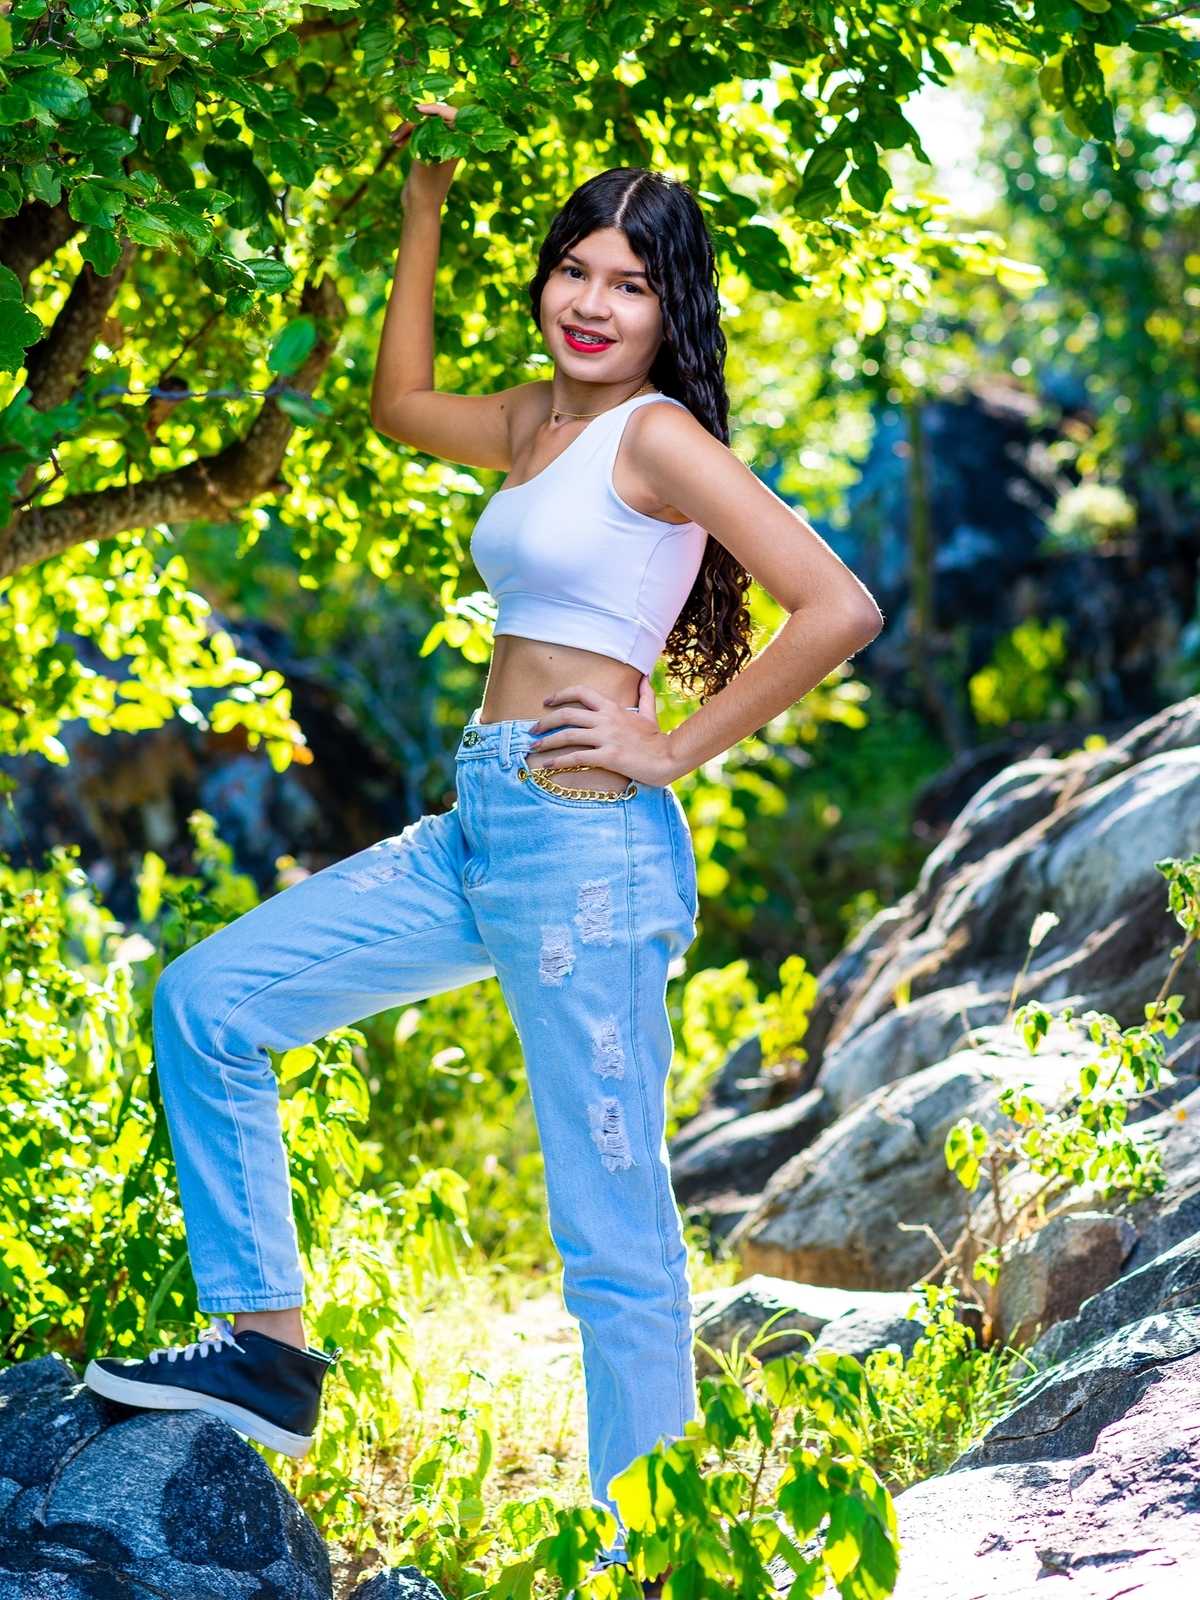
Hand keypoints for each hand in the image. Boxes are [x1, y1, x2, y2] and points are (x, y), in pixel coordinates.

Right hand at [398, 103, 459, 212]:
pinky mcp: (427, 149)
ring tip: (393, 138)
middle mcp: (450, 143)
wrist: (419, 210)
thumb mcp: (423, 160)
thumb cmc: (425, 189)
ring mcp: (438, 145)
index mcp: (457, 145)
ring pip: (423, 124)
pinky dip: (406, 134)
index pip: (451, 115)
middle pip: (434, 117)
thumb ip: (422, 136)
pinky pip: (417, 132)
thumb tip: (417, 110)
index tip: (416, 108)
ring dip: (406, 127)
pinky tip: (395, 141)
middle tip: (397, 115)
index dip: (434, 108)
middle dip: (414, 116)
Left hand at [529, 677, 681, 786]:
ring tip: (534, 747)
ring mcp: (607, 738)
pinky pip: (577, 757)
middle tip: (532, 730)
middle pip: (567, 714)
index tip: (547, 702)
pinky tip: (548, 764)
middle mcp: (606, 720)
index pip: (580, 692)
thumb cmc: (656, 739)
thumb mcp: (650, 713)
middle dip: (545, 722)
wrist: (668, 758)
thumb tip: (645, 677)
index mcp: (612, 708)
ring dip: (547, 741)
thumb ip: (645, 695)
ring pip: (568, 735)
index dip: (560, 695)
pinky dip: (559, 760)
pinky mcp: (608, 757)